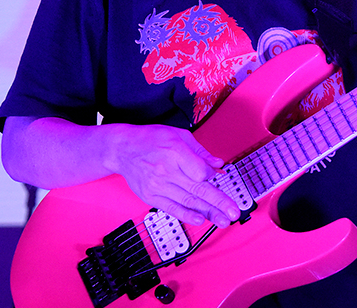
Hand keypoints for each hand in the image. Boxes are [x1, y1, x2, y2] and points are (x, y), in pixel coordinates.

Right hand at [104, 124, 240, 228]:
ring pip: (187, 201)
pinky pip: (172, 208)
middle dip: (219, 202)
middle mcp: (166, 170)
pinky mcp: (151, 196)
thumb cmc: (150, 139)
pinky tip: (200, 220)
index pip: (200, 171)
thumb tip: (218, 165)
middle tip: (234, 213)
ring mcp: (158, 186)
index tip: (216, 175)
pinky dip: (186, 215)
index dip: (211, 175)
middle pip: (197, 189)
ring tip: (224, 220)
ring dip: (208, 212)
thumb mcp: (178, 135)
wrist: (122, 149)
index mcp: (175, 151)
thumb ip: (200, 151)